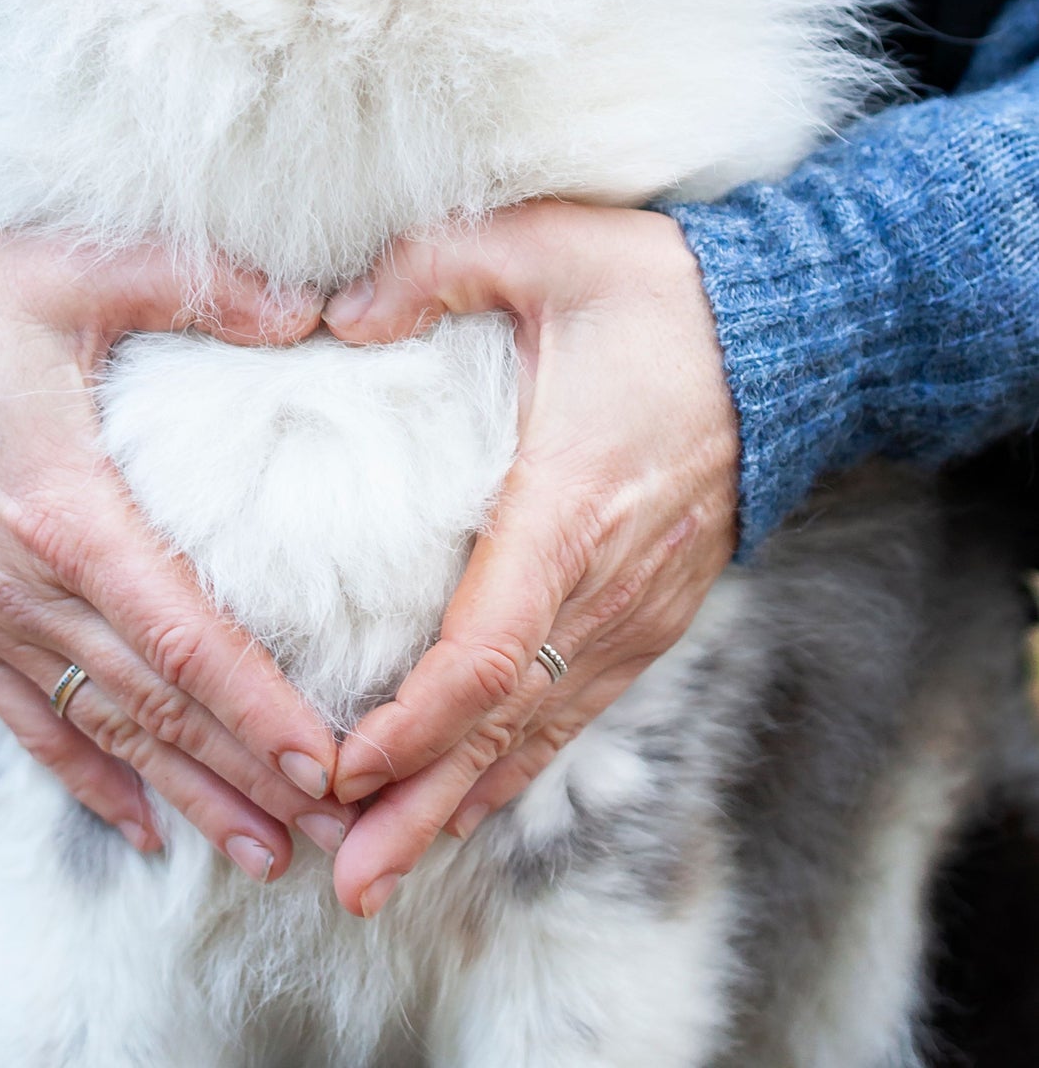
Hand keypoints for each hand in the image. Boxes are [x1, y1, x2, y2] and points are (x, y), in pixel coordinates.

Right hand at [0, 234, 348, 882]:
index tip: (325, 764)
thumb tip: (314, 309)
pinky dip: (91, 781)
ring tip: (269, 854)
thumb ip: (202, 289)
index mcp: (68, 511)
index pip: (180, 637)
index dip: (254, 707)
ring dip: (188, 793)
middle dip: (250, 774)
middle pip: (156, 704)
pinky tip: (147, 830)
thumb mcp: (81, 271)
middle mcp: (26, 587)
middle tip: (340, 829)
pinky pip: (31, 724)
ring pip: (106, 729)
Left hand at [320, 202, 737, 917]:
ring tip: (382, 871)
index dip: (412, 726)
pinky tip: (470, 805)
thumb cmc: (658, 290)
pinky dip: (517, 765)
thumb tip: (332, 317)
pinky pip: (576, 708)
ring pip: (539, 732)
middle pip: (503, 726)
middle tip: (344, 882)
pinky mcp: (652, 610)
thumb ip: (430, 270)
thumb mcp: (540, 245)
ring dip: (459, 803)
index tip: (340, 771)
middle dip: (419, 808)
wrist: (795, 334)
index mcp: (568, 504)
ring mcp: (638, 607)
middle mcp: (606, 581)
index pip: (484, 652)